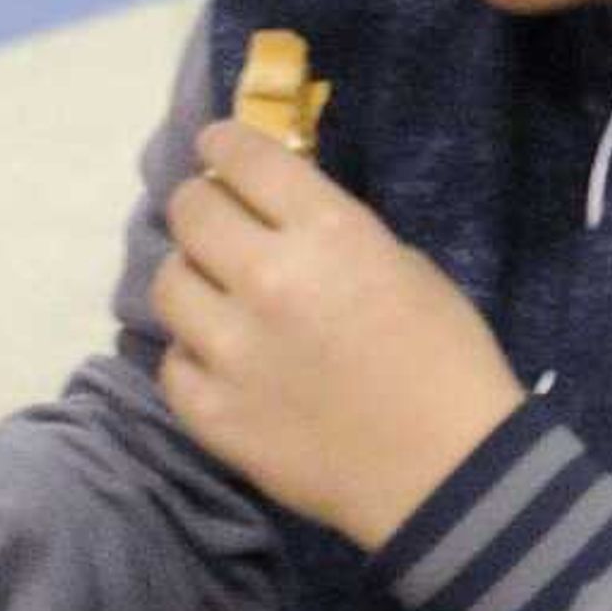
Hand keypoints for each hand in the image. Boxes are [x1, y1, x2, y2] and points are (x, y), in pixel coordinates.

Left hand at [150, 124, 525, 552]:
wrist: (441, 466)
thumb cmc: (444, 353)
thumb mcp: (401, 262)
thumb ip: (332, 234)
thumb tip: (279, 215)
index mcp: (328, 232)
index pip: (244, 159)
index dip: (223, 144)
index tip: (215, 145)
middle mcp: (266, 278)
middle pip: (190, 212)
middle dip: (199, 202)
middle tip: (211, 213)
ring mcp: (229, 349)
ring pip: (167, 283)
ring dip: (190, 274)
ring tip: (211, 287)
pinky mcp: (209, 412)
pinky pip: (172, 360)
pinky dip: (193, 350)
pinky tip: (220, 354)